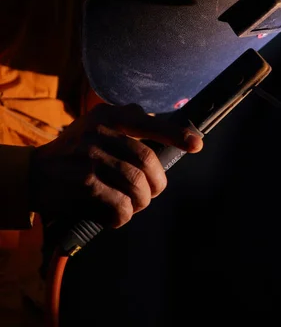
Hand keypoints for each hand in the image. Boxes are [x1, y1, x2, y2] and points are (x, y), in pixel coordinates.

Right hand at [28, 103, 202, 227]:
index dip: (176, 134)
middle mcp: (99, 132)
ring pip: (136, 185)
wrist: (32, 173)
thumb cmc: (75, 151)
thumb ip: (130, 124)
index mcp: (109, 116)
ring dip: (141, 202)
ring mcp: (90, 157)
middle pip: (147, 161)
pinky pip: (119, 204)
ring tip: (135, 205)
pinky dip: (124, 215)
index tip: (196, 144)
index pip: (148, 123)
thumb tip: (169, 130)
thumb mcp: (97, 126)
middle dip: (157, 183)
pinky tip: (118, 215)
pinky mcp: (83, 183)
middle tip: (153, 192)